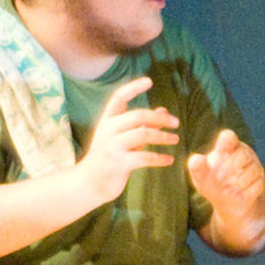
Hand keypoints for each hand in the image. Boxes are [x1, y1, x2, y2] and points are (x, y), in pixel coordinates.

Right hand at [78, 77, 177, 204]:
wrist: (89, 183)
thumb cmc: (108, 158)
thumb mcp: (123, 138)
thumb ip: (142, 125)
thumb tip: (163, 110)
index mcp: (107, 121)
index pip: (119, 98)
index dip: (133, 88)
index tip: (149, 80)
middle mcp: (108, 130)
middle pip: (138, 115)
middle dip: (160, 118)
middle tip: (176, 123)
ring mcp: (112, 147)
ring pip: (144, 134)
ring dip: (164, 136)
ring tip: (176, 139)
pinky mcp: (119, 163)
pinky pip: (145, 157)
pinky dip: (160, 158)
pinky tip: (169, 160)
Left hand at [188, 128, 264, 246]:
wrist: (227, 201)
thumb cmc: (212, 183)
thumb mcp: (201, 177)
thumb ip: (197, 168)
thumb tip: (196, 159)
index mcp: (226, 147)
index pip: (229, 137)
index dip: (228, 139)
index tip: (223, 147)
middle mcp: (243, 153)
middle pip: (242, 155)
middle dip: (229, 169)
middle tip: (219, 180)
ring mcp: (254, 165)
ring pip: (250, 171)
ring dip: (237, 184)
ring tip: (226, 191)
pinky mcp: (260, 180)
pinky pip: (256, 185)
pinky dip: (245, 193)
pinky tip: (237, 196)